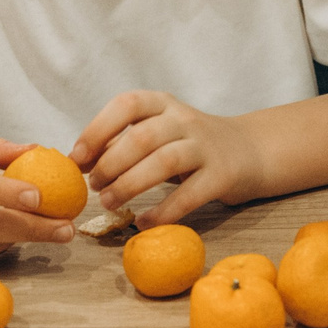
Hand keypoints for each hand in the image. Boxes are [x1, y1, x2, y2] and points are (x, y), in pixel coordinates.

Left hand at [73, 91, 263, 225]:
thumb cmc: (190, 145)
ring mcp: (206, 146)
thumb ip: (124, 142)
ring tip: (110, 203)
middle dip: (111, 165)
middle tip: (94, 188)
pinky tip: (144, 223)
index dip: (97, 130)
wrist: (249, 151)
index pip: (127, 105)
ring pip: (164, 162)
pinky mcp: (222, 175)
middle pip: (142, 137)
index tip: (78, 158)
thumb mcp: (159, 132)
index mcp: (163, 104)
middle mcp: (185, 119)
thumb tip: (80, 163)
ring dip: (130, 185)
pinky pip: (189, 195)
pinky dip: (163, 212)